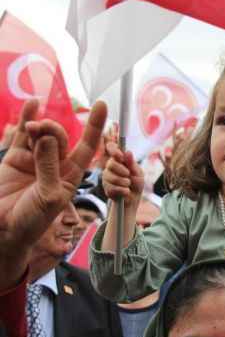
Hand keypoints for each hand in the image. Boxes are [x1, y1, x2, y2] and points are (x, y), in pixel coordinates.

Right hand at [0, 99, 106, 288]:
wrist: (3, 232)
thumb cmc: (31, 221)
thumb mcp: (48, 196)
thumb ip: (49, 167)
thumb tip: (47, 136)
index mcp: (70, 177)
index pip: (87, 148)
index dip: (94, 127)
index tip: (101, 105)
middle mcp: (54, 167)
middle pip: (61, 138)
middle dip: (54, 130)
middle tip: (41, 131)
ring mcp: (34, 161)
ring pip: (42, 135)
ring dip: (41, 126)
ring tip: (33, 128)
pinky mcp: (16, 159)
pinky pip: (23, 135)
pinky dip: (27, 118)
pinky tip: (32, 104)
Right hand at [102, 141, 143, 206]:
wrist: (133, 200)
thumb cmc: (136, 184)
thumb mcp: (138, 173)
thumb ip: (132, 164)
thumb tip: (128, 152)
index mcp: (119, 159)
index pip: (111, 148)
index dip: (113, 150)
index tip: (120, 156)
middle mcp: (111, 166)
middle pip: (111, 164)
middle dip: (122, 170)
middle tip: (128, 175)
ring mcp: (107, 177)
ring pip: (111, 177)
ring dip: (124, 182)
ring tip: (128, 185)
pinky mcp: (106, 187)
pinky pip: (112, 188)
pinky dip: (122, 190)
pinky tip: (126, 191)